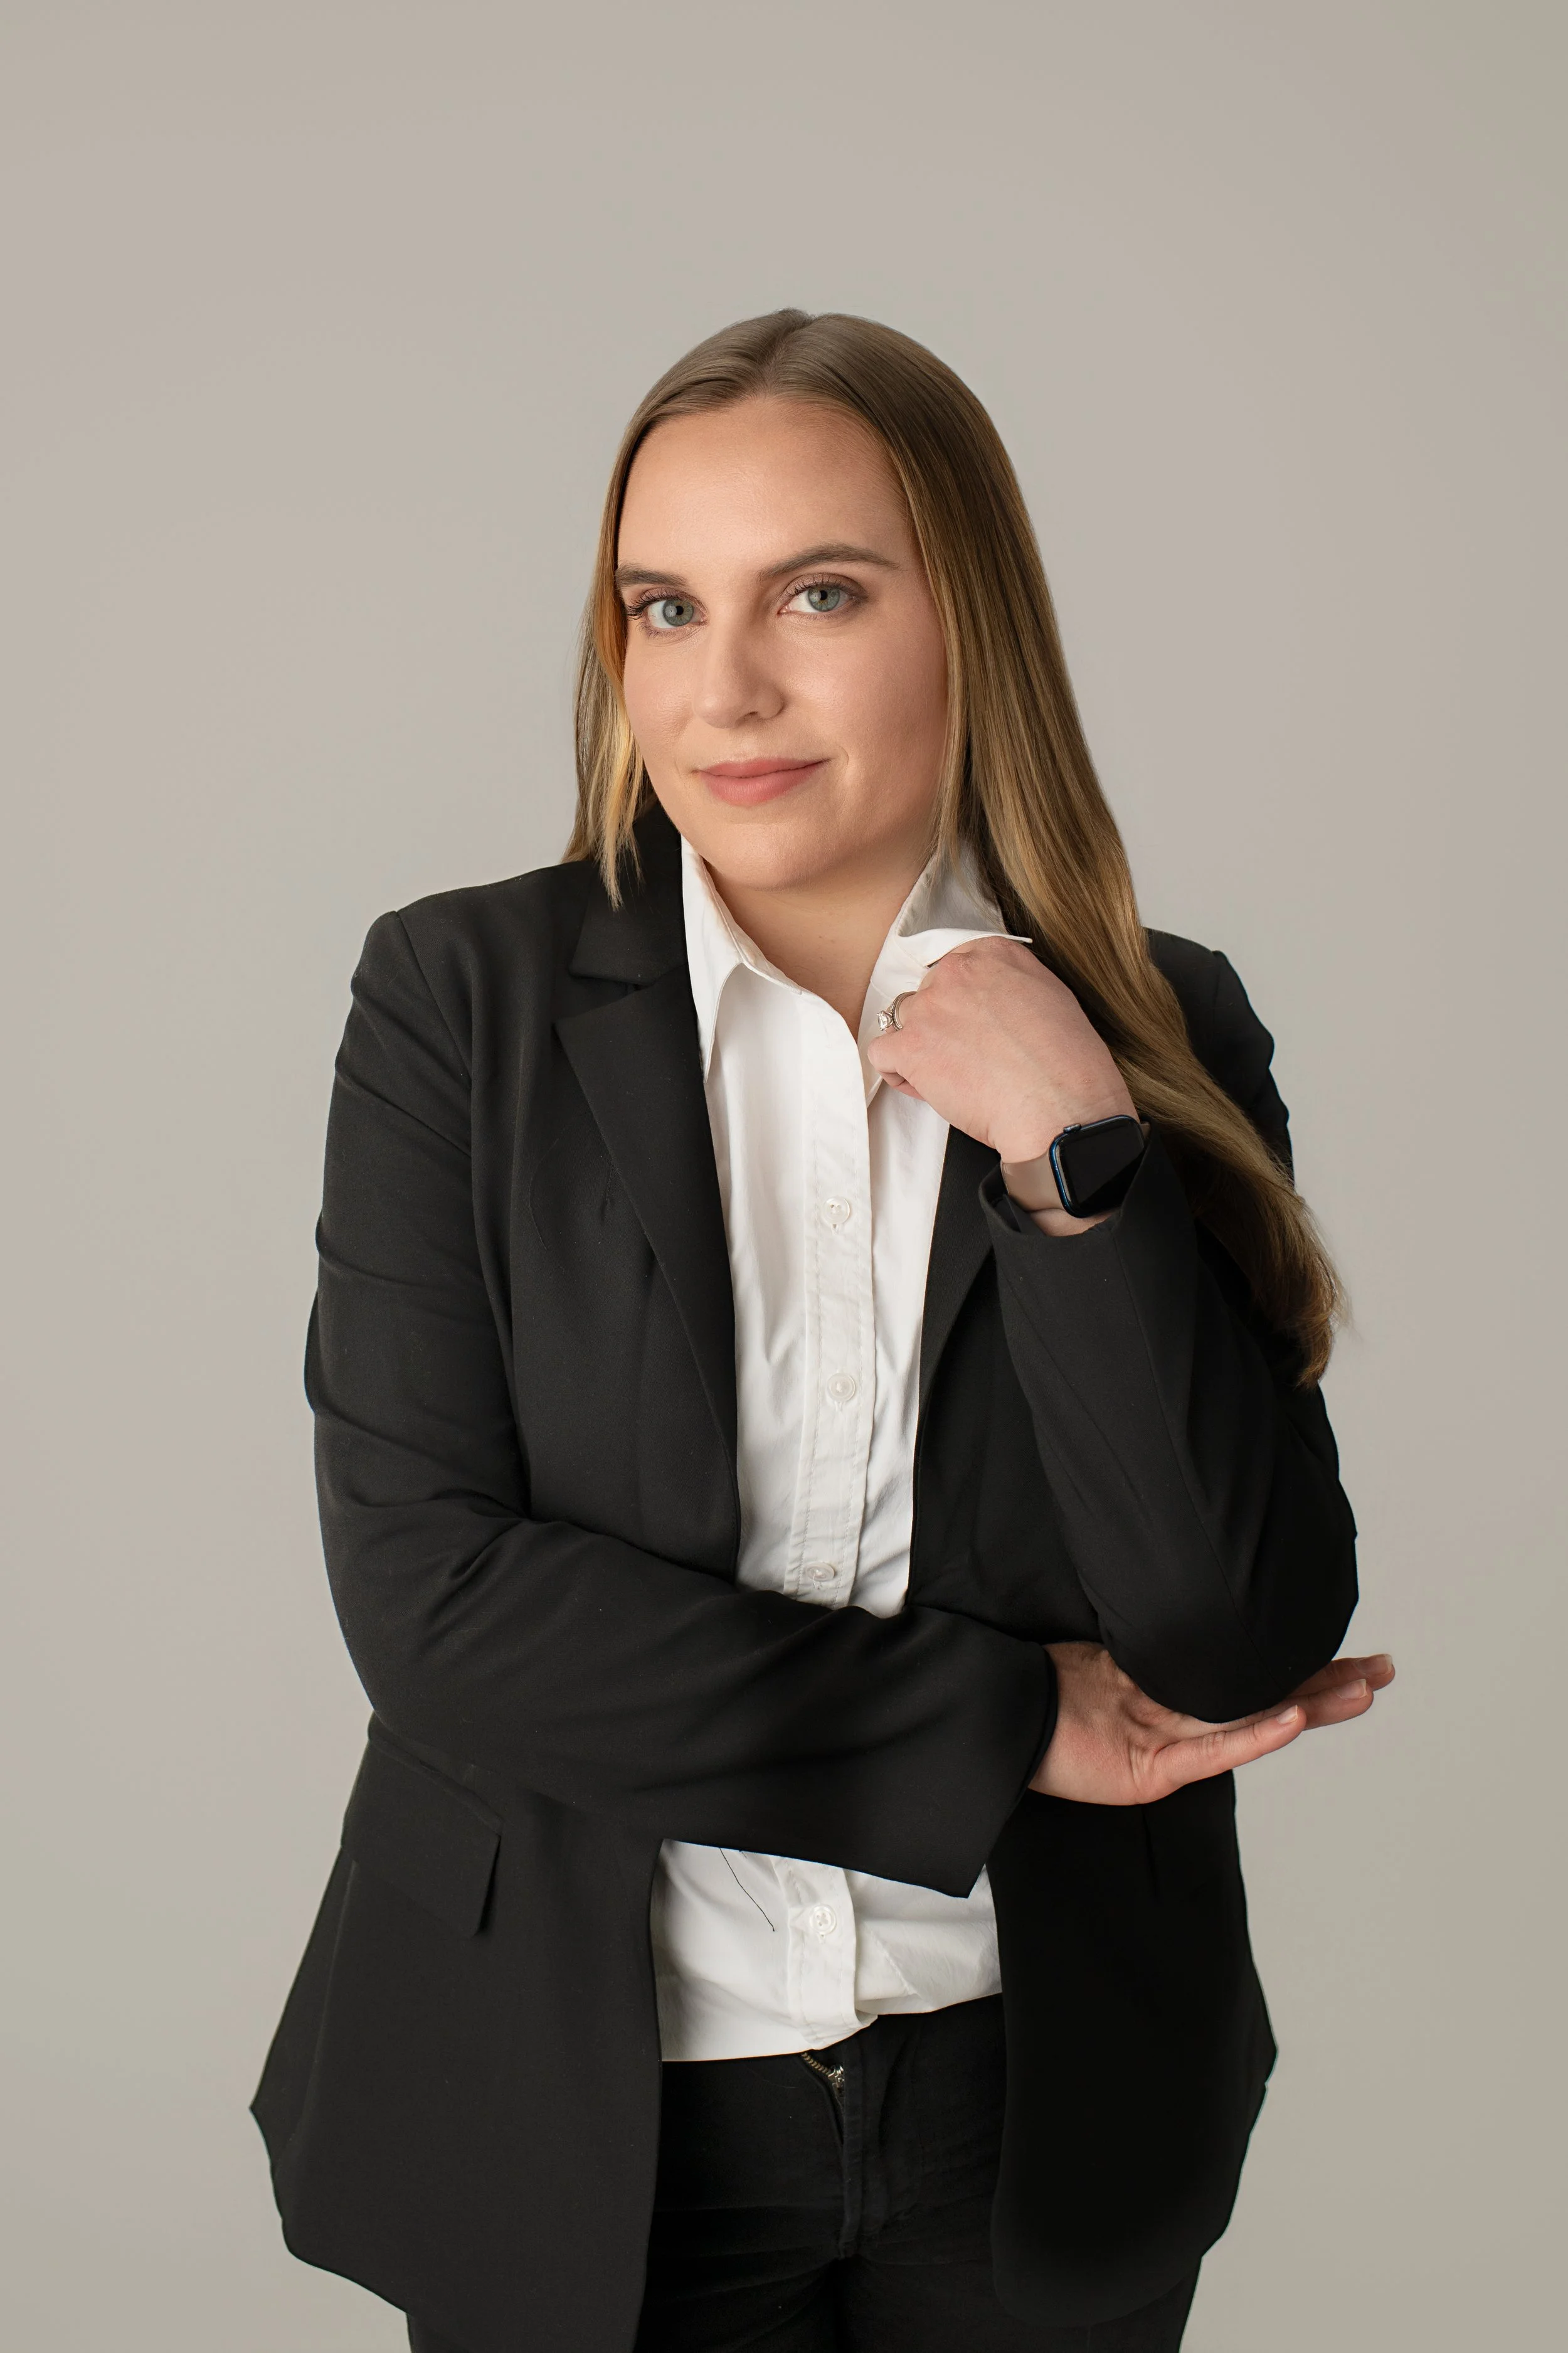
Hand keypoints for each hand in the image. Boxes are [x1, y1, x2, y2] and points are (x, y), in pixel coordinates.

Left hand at [865, 939, 1135, 1231]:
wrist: (1058, 1107)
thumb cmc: (1067, 1065)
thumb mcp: (1051, 996)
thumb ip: (1012, 983)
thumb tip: (993, 995)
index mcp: (993, 954)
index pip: (956, 966)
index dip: (961, 1001)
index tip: (973, 1024)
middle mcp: (957, 972)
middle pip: (928, 994)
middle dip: (941, 1024)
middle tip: (970, 1056)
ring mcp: (929, 1007)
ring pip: (903, 1021)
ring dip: (920, 1047)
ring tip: (954, 1077)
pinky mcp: (910, 1045)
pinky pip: (882, 1053)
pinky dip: (901, 1074)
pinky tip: (932, 1088)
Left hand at [1029, 1643, 1395, 1804]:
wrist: (1002, 1719)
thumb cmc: (1045, 1683)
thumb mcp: (1106, 1640)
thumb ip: (1147, 1622)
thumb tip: (1186, 1577)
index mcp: (1176, 1692)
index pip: (1250, 1676)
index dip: (1299, 1663)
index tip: (1348, 1647)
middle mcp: (1182, 1721)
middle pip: (1268, 1699)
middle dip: (1328, 1684)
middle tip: (1383, 1672)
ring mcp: (1170, 1748)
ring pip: (1252, 1723)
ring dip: (1310, 1705)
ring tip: (1361, 1690)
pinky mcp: (1148, 1771)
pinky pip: (1209, 1751)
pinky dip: (1253, 1732)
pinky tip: (1292, 1715)